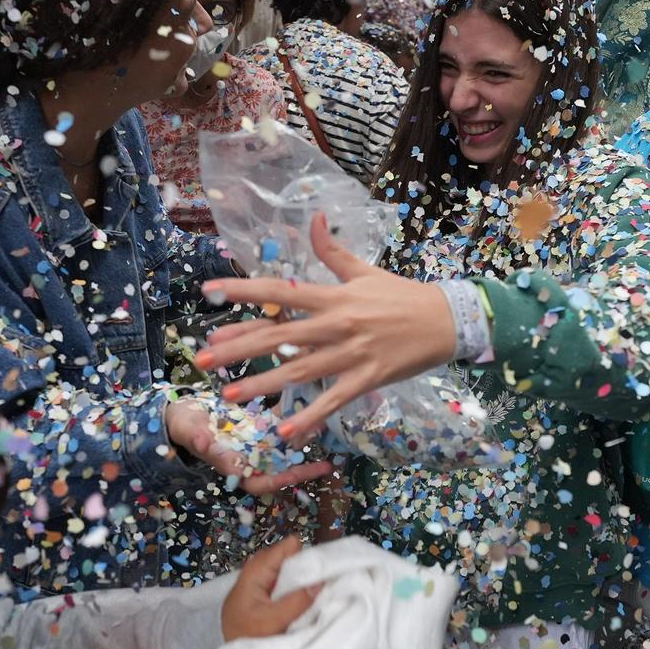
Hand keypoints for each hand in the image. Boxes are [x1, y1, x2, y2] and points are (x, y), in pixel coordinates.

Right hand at [162, 397, 335, 495]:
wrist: (184, 410)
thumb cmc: (184, 425)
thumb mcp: (189, 431)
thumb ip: (199, 439)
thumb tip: (207, 445)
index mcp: (233, 466)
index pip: (259, 481)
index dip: (279, 480)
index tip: (296, 476)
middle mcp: (248, 458)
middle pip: (278, 469)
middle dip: (302, 468)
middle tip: (326, 466)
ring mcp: (255, 442)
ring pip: (283, 448)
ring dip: (302, 441)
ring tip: (324, 432)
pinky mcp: (258, 425)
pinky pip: (280, 426)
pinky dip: (293, 419)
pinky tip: (311, 409)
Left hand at [194, 214, 456, 444]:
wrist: (447, 320)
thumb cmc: (403, 295)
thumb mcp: (364, 271)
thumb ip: (331, 250)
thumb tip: (313, 218)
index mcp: (333, 296)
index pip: (280, 291)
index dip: (243, 290)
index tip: (209, 292)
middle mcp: (336, 324)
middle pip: (279, 336)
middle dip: (238, 346)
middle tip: (202, 356)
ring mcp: (351, 354)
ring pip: (299, 371)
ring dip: (263, 384)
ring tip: (230, 394)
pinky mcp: (367, 379)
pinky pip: (333, 400)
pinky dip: (310, 417)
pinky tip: (285, 430)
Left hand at [221, 534, 320, 638]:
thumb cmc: (248, 640)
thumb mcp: (274, 622)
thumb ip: (297, 601)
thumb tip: (320, 582)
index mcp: (253, 575)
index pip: (281, 550)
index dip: (303, 555)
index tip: (324, 566)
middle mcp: (252, 575)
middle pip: (284, 558)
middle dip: (303, 566)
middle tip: (322, 579)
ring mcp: (255, 586)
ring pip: (283, 571)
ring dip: (298, 579)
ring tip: (315, 588)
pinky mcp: (259, 597)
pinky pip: (279, 583)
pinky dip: (292, 587)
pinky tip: (302, 598)